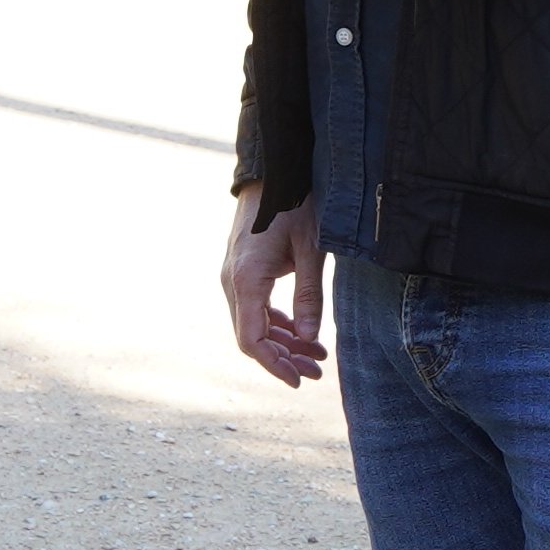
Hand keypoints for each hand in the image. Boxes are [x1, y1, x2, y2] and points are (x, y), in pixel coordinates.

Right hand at [221, 191, 324, 385]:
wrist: (273, 170)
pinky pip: (256, 308)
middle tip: (317, 372)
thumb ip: (309, 296)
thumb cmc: (295, 204)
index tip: (299, 380)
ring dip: (283, 343)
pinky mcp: (243, 271)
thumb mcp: (310, 250)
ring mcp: (234, 276)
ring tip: (316, 356)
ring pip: (254, 324)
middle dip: (284, 359)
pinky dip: (278, 324)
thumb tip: (310, 339)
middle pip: (253, 337)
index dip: (274, 365)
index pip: (252, 340)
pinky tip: (302, 333)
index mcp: (246, 280)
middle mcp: (232, 282)